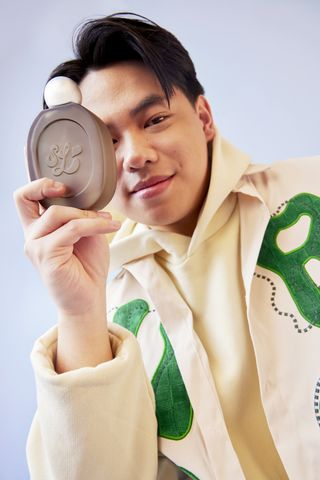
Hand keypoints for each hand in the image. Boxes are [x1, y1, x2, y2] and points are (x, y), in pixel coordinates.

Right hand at [14, 177, 120, 317]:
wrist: (90, 299)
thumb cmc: (87, 267)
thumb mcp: (86, 233)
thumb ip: (79, 215)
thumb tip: (87, 199)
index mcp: (38, 229)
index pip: (24, 199)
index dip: (37, 185)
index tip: (62, 186)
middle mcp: (32, 236)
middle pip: (28, 198)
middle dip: (49, 188)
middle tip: (75, 194)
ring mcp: (36, 246)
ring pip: (57, 214)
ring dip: (87, 214)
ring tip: (107, 220)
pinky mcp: (47, 255)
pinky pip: (72, 229)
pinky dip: (94, 224)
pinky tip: (110, 227)